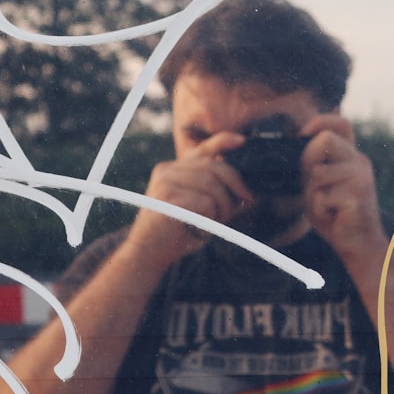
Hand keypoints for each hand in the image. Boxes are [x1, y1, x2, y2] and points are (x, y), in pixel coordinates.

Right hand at [125, 132, 253, 267]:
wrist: (149, 253)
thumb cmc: (178, 232)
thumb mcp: (199, 208)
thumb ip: (215, 194)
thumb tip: (245, 189)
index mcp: (173, 169)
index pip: (201, 149)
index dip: (223, 141)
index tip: (242, 140)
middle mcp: (168, 170)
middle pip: (214, 166)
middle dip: (236, 185)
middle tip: (245, 202)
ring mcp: (166, 182)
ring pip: (213, 185)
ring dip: (224, 206)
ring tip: (217, 221)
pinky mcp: (168, 197)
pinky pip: (205, 202)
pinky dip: (210, 218)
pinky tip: (200, 228)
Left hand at [300, 115, 386, 262]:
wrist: (359, 245)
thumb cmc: (335, 214)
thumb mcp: (319, 185)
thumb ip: (312, 164)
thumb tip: (299, 139)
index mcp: (351, 156)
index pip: (341, 123)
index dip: (319, 121)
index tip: (302, 135)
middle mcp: (359, 162)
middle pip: (325, 139)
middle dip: (308, 160)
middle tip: (312, 185)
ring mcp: (361, 177)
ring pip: (318, 172)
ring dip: (312, 193)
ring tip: (325, 206)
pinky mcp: (358, 194)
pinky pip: (321, 196)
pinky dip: (319, 210)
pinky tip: (332, 216)